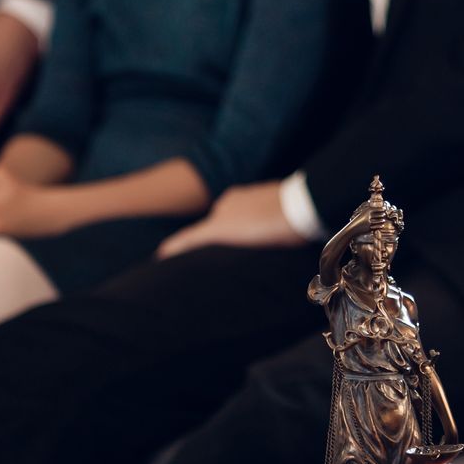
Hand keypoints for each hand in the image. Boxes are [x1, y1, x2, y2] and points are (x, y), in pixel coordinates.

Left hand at [155, 182, 303, 257]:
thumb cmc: (301, 213)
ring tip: (198, 266)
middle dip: (218, 243)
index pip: (230, 217)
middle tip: (222, 260)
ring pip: (207, 235)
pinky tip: (162, 258)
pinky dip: (175, 248)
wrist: (299, 207)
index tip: (230, 243)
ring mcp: (222, 214)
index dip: (230, 232)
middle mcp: (228, 202)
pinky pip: (189, 239)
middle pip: (217, 226)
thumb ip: (278, 225)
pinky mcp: (217, 228)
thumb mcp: (288, 218)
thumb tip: (285, 238)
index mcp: (244, 197)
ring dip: (206, 250)